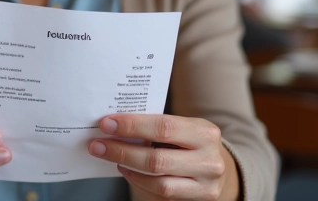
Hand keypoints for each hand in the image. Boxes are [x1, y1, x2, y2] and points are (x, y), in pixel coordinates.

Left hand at [88, 114, 239, 200]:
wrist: (219, 166)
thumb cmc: (192, 142)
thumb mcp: (184, 127)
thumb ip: (157, 126)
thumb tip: (117, 124)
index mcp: (205, 131)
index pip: (163, 127)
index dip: (132, 126)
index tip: (107, 124)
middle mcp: (209, 159)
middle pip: (157, 158)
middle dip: (122, 150)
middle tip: (98, 144)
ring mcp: (206, 183)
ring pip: (158, 180)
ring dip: (128, 167)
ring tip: (111, 156)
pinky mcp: (201, 198)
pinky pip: (163, 193)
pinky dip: (140, 181)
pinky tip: (128, 170)